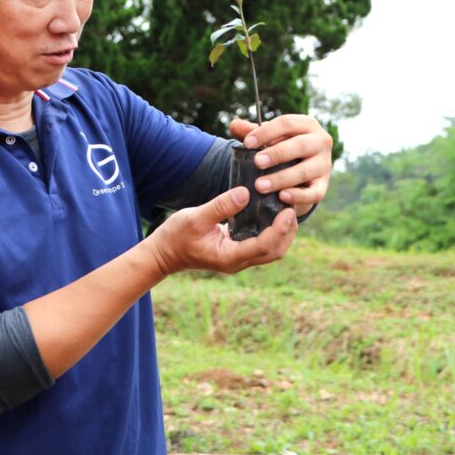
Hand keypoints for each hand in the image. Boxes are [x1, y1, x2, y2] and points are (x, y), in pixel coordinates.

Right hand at [146, 187, 297, 275]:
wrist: (163, 254)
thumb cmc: (175, 236)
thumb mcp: (195, 217)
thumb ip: (220, 206)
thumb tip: (245, 193)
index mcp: (229, 257)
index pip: (264, 246)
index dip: (280, 229)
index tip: (288, 210)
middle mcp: (237, 261)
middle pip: (275, 252)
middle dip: (288, 231)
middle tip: (292, 206)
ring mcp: (238, 258)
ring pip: (271, 250)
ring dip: (283, 232)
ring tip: (286, 207)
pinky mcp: (236, 250)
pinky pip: (262, 244)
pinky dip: (272, 230)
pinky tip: (271, 212)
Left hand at [229, 115, 332, 215]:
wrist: (300, 170)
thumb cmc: (281, 147)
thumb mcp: (268, 137)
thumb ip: (250, 131)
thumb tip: (234, 124)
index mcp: (306, 124)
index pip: (287, 123)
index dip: (266, 132)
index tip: (247, 143)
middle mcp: (320, 142)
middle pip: (300, 145)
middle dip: (277, 154)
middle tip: (257, 162)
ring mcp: (324, 165)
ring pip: (304, 171)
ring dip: (281, 178)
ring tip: (260, 186)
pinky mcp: (323, 186)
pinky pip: (314, 193)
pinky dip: (298, 196)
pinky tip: (282, 197)